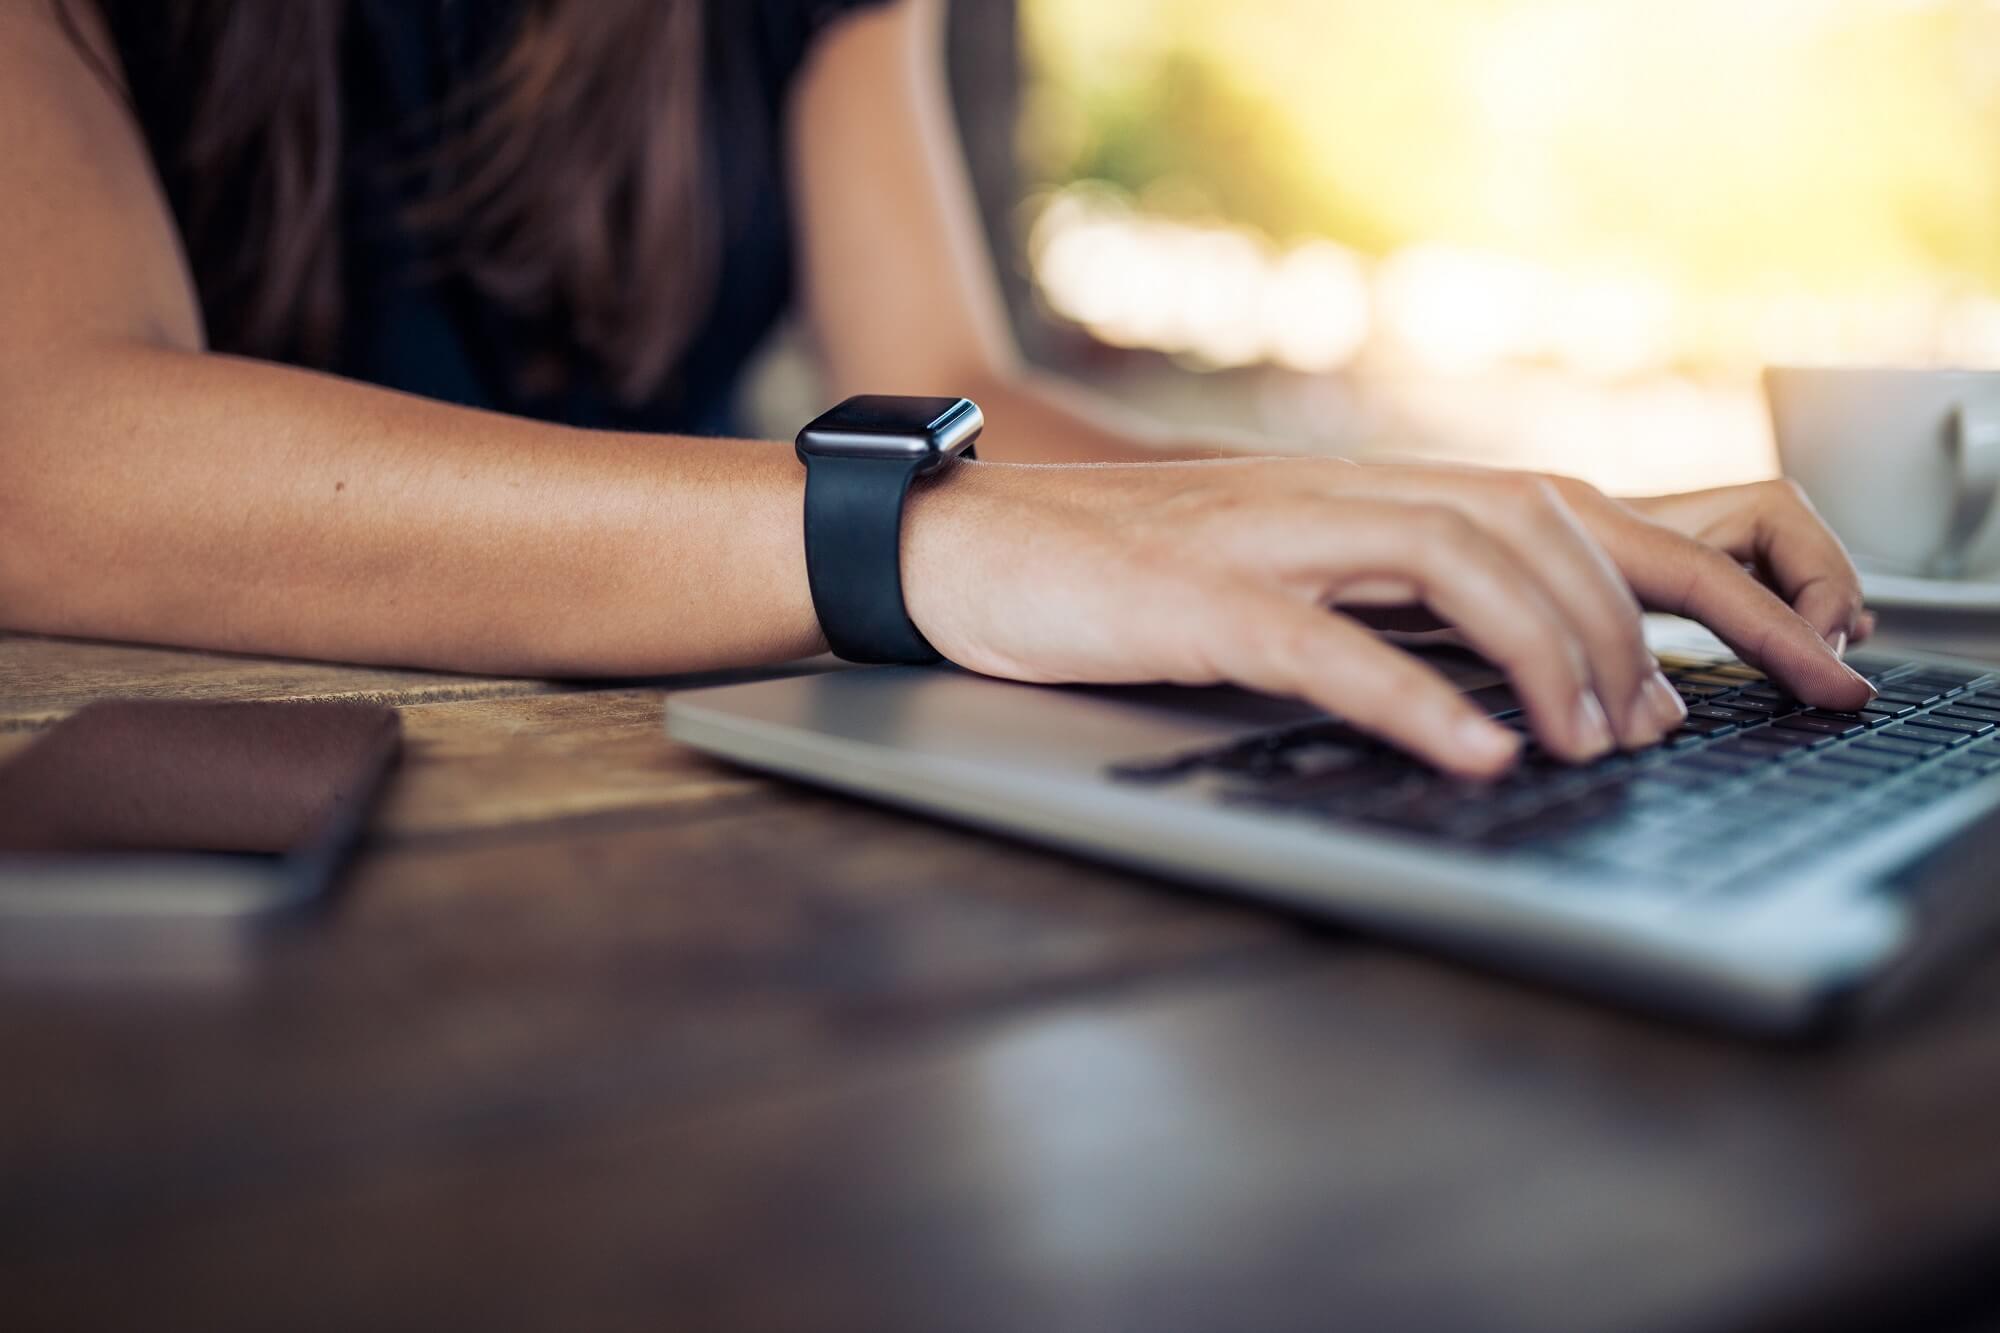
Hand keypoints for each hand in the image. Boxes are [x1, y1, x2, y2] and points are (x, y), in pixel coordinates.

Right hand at [901, 458, 1874, 777]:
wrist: (960, 546)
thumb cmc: (1105, 579)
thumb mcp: (1264, 582)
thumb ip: (1368, 607)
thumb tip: (1484, 685)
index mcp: (1352, 496)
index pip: (1544, 505)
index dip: (1649, 582)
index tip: (1698, 681)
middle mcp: (1328, 497)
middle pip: (1530, 521)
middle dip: (1626, 624)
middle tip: (1656, 729)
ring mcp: (1262, 540)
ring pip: (1455, 560)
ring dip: (1547, 651)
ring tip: (1590, 741)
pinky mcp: (1193, 601)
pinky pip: (1328, 640)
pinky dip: (1416, 697)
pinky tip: (1476, 751)